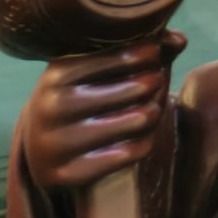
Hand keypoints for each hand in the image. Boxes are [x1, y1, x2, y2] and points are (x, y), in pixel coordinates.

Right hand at [20, 34, 181, 193]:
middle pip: (136, 89)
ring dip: (154, 113)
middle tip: (157, 82)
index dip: (147, 53)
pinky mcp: (65, 175)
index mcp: (57, 72)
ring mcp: (55, 144)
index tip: (155, 54)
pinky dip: (144, 143)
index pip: (121, 56)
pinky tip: (142, 137)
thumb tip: (180, 41)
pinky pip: (128, 154)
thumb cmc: (80, 93)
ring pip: (137, 120)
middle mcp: (51, 107)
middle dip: (155, 82)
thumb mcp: (97, 66)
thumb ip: (140, 47)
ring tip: (152, 109)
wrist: (38, 147)